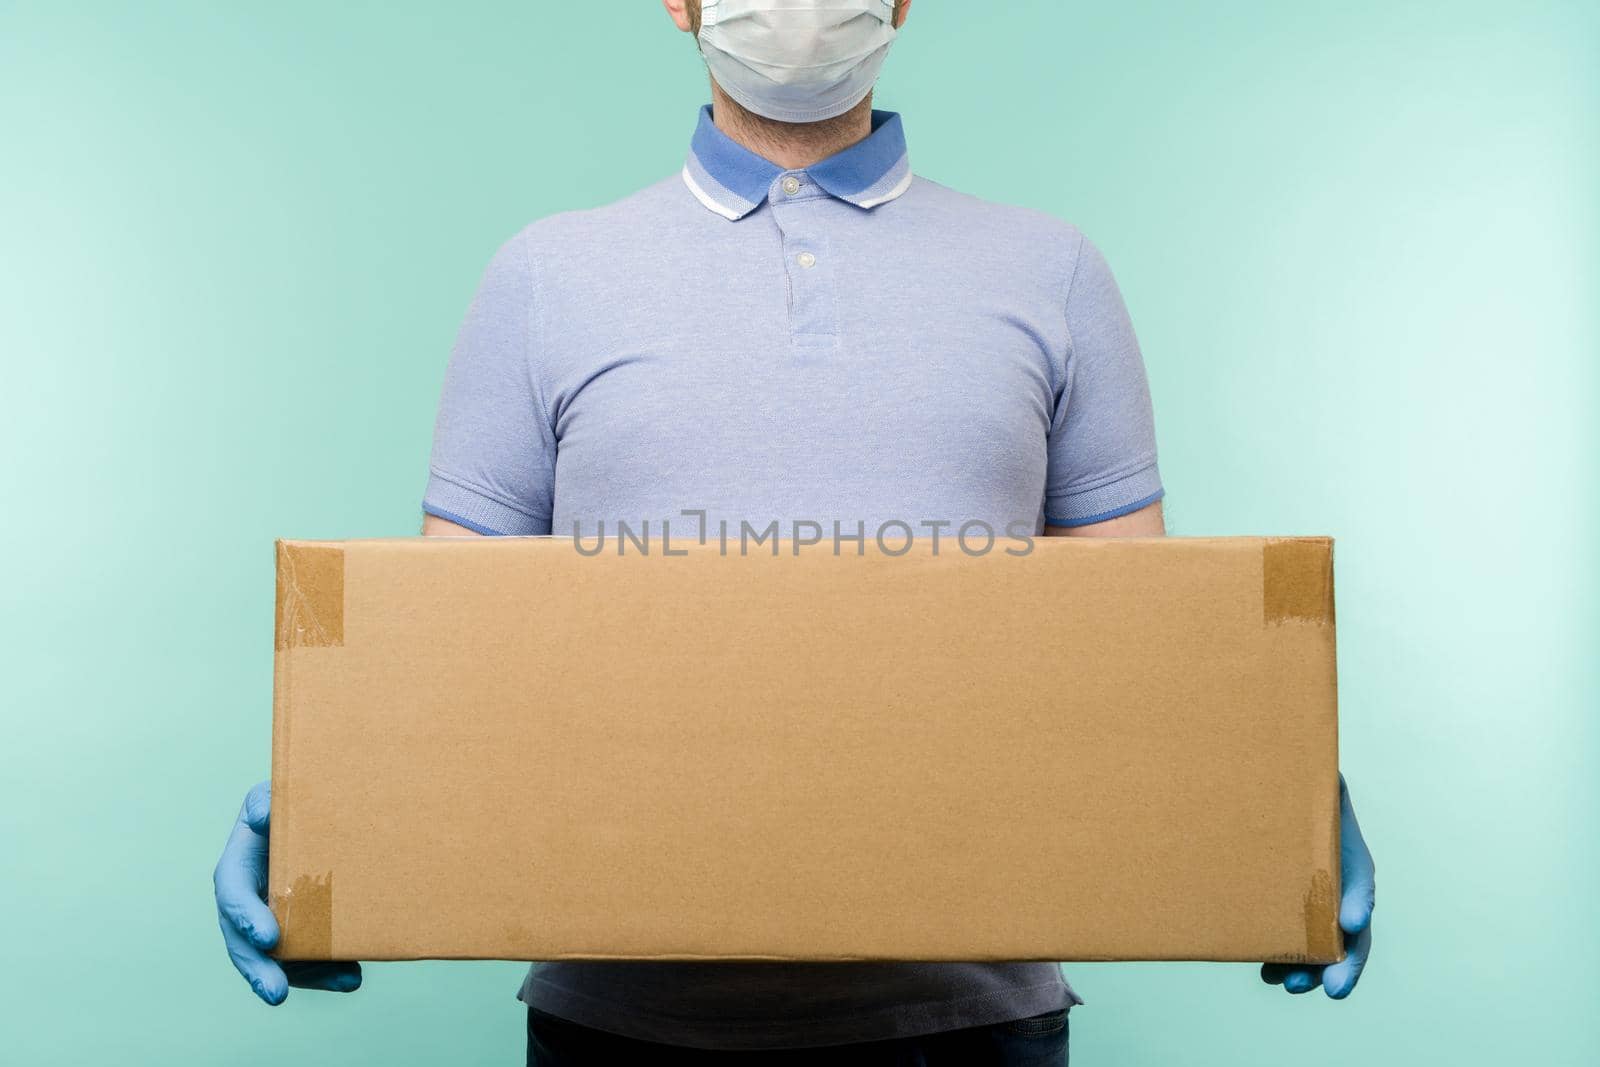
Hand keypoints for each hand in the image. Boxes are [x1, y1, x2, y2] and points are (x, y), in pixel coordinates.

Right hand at [213, 781, 362, 1003]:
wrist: (315, 815)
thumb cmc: (287, 801)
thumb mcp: (271, 793)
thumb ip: (263, 802)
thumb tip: (266, 817)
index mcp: (237, 869)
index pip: (232, 896)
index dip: (247, 918)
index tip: (268, 939)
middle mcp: (250, 901)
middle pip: (246, 942)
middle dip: (260, 969)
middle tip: (276, 993)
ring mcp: (274, 920)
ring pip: (280, 958)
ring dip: (307, 977)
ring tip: (344, 982)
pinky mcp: (301, 929)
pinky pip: (310, 957)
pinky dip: (330, 970)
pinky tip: (352, 977)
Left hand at [1261, 775, 1374, 998]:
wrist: (1270, 799)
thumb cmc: (1297, 793)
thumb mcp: (1314, 786)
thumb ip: (1323, 787)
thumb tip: (1329, 776)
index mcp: (1346, 859)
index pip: (1360, 885)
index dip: (1358, 903)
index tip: (1351, 922)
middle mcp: (1337, 887)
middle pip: (1348, 930)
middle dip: (1342, 961)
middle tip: (1331, 986)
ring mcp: (1313, 904)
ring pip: (1321, 945)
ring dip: (1310, 969)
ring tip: (1291, 985)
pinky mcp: (1285, 913)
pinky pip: (1291, 941)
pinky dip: (1282, 960)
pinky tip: (1268, 974)